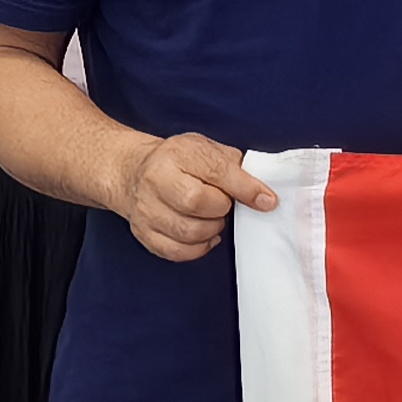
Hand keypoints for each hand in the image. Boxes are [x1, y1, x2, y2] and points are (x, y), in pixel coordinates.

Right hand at [121, 132, 275, 261]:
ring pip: (189, 232)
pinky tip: (204, 236)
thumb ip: (234, 167)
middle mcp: (155, 181)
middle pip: (197, 203)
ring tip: (213, 217)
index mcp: (177, 154)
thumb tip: (263, 195)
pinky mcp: (143, 233)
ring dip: (212, 230)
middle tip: (225, 204)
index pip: (216, 171)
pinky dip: (198, 248)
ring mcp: (145, 209)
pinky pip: (177, 252)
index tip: (267, 201)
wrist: (134, 172)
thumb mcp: (206, 149)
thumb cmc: (179, 161)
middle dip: (222, 209)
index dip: (246, 189)